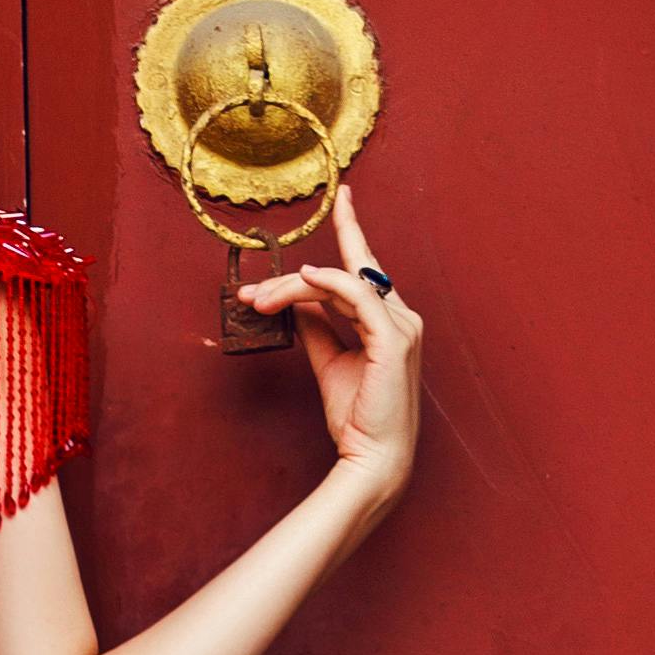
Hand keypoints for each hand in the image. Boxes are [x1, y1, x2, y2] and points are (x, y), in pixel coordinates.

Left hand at [237, 183, 422, 518]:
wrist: (372, 458)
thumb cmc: (358, 417)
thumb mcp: (330, 362)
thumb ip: (317, 328)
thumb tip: (297, 300)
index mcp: (389, 321)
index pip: (367, 268)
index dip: (353, 229)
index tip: (343, 196)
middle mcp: (401, 317)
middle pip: (343, 276)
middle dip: (294, 279)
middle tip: (253, 293)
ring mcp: (402, 327)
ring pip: (343, 284)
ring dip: (295, 288)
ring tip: (261, 302)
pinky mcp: (394, 340)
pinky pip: (359, 297)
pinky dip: (331, 283)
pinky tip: (307, 280)